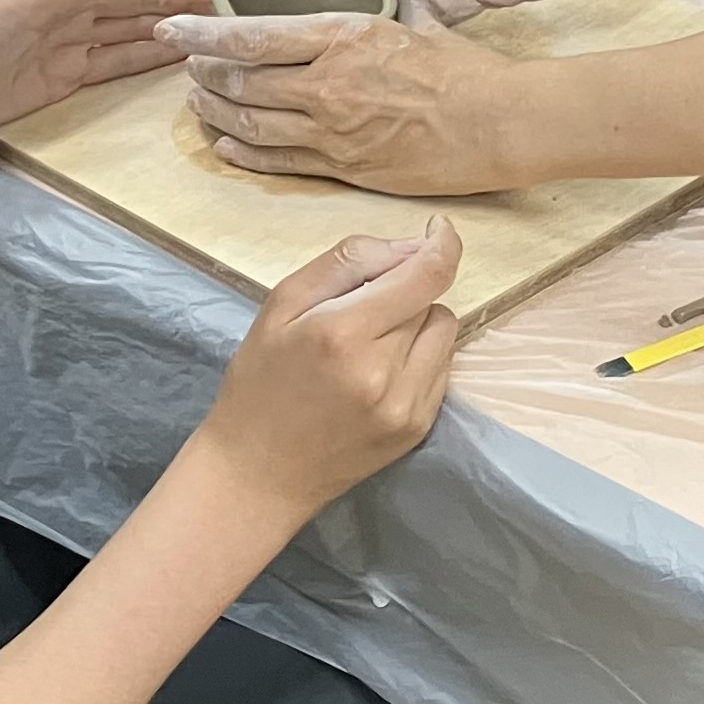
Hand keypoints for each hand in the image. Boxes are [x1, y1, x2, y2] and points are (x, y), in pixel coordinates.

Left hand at [159, 10, 527, 195]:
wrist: (501, 125)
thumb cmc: (469, 72)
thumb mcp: (425, 24)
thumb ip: (403, 3)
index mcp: (344, 36)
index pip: (252, 35)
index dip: (202, 34)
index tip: (173, 27)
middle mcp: (328, 84)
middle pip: (240, 82)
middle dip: (203, 74)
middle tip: (185, 66)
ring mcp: (333, 131)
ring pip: (250, 125)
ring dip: (216, 114)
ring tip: (198, 103)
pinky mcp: (345, 168)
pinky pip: (279, 162)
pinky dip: (243, 154)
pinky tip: (225, 146)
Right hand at [186, 221, 464, 522]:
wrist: (259, 473)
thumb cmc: (261, 381)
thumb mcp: (281, 305)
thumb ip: (347, 262)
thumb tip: (410, 245)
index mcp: (343, 333)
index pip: (426, 274)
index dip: (441, 244)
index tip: (437, 230)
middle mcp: (383, 371)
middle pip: (431, 299)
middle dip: (404, 291)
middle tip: (360, 310)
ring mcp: (406, 406)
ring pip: (444, 331)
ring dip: (418, 323)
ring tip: (371, 343)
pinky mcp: (417, 428)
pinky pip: (441, 368)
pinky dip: (419, 358)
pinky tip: (378, 372)